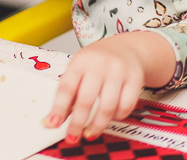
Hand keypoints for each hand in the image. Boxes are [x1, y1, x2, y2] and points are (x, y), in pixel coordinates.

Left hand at [44, 32, 172, 141]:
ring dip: (97, 126)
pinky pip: (125, 107)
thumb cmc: (98, 62)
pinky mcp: (135, 78)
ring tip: (90, 133)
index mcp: (80, 61)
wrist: (127, 48)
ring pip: (107, 107)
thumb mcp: (79, 69)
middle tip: (72, 137)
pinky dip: (117, 117)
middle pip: (86, 100)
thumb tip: (51, 121)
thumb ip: (68, 93)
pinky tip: (111, 117)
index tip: (52, 124)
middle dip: (77, 123)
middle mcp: (99, 64)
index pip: (66, 87)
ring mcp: (119, 70)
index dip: (59, 109)